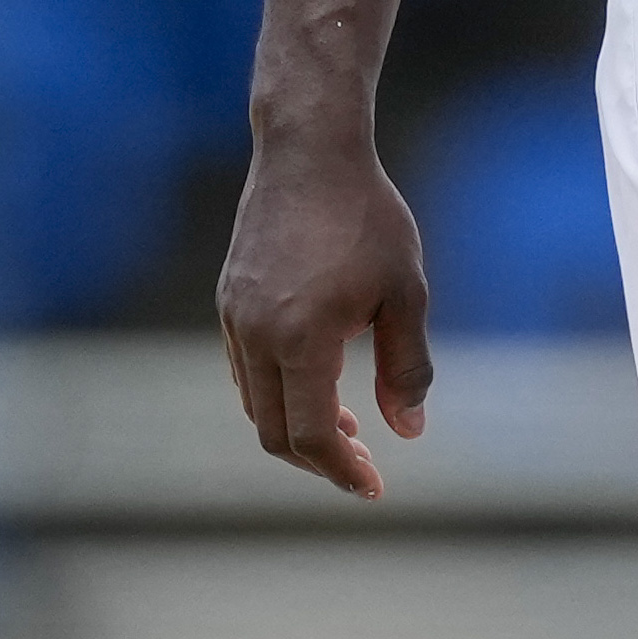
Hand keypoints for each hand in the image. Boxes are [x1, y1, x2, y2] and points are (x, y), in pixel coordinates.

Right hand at [217, 122, 433, 501]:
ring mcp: (235, 317)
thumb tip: (408, 431)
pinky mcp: (228, 300)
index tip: (374, 486)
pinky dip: (277, 393)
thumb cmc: (366, 217)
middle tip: (363, 463)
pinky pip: (245, 369)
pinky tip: (315, 379)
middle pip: (273, 432)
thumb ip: (407, 368)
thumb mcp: (405, 293)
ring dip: (295, 426)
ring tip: (344, 423)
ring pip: (254, 403)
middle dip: (317, 460)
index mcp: (301, 339)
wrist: (308, 151)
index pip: (310, 435)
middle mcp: (256, 334)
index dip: (341, 471)